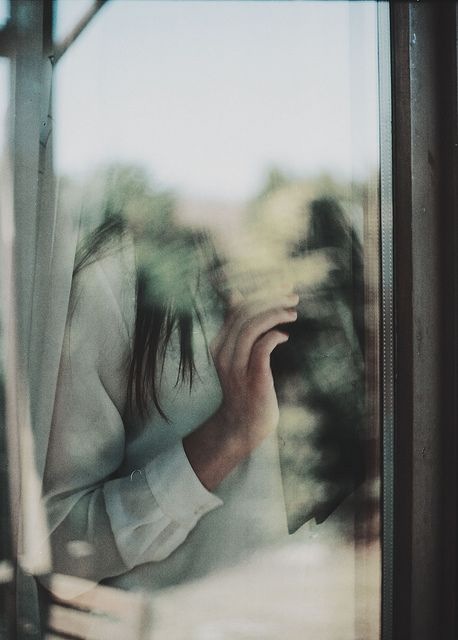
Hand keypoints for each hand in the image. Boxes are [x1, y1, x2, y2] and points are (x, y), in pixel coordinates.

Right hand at [211, 290, 298, 455]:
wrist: (244, 425)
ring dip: (275, 314)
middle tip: (293, 297)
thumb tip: (235, 295)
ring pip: (251, 327)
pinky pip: (261, 348)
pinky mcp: (251, 377)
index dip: (261, 294)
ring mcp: (236, 366)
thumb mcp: (238, 354)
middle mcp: (223, 353)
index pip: (238, 308)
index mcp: (219, 344)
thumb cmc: (246, 387)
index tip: (283, 287)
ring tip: (293, 312)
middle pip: (245, 314)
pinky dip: (274, 336)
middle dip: (271, 299)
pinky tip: (285, 335)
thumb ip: (237, 328)